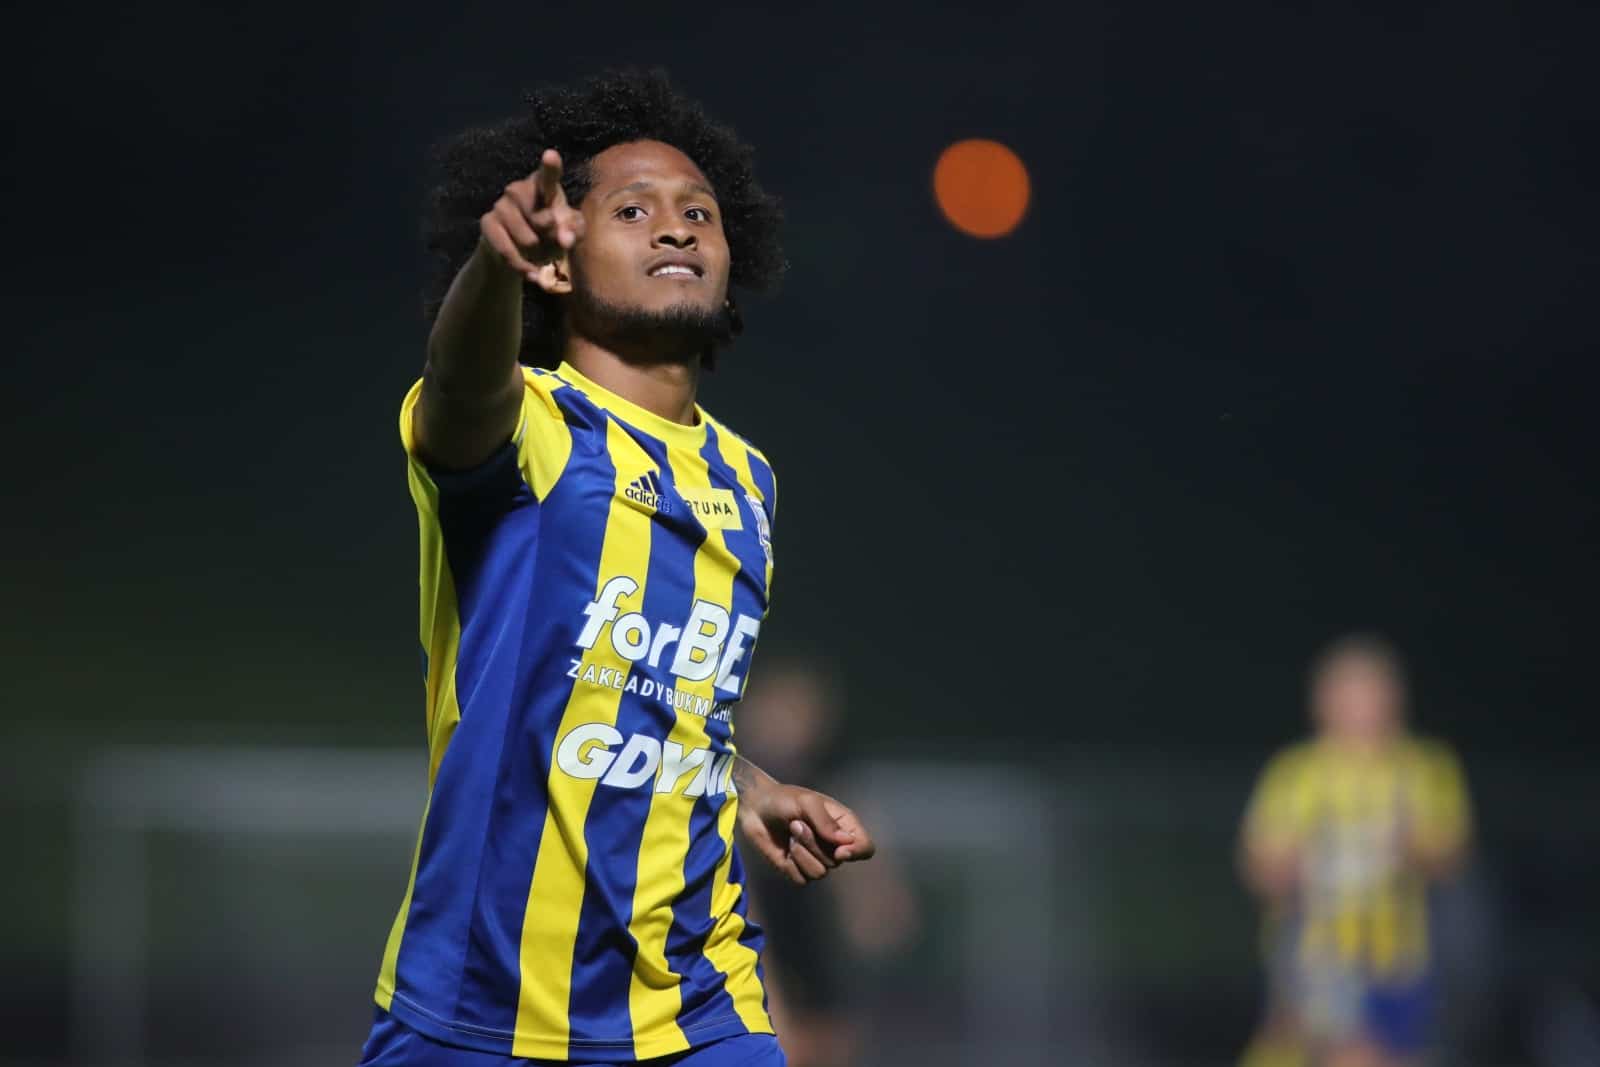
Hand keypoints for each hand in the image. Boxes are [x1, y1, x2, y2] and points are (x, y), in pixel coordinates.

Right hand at [479, 149, 587, 281]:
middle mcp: (518, 189)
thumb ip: (574, 230)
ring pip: (527, 239)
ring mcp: (500, 205)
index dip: (550, 166)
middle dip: (551, 235)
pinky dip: (522, 266)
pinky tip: (531, 272)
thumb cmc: (551, 235)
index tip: (551, 155)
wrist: (521, 254)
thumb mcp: (569, 232)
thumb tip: (564, 238)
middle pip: (542, 219)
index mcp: (542, 186)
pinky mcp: (487, 223)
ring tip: (538, 250)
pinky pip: (508, 251)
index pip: (548, 176)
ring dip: (537, 253)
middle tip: (552, 238)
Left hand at [739, 784, 876, 886]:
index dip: (857, 852)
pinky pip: (802, 879)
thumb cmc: (784, 799)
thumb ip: (825, 821)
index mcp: (843, 825)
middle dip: (814, 844)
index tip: (839, 850)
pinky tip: (785, 849)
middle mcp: (833, 845)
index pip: (865, 847)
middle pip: (837, 861)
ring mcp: (816, 859)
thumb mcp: (807, 802)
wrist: (756, 808)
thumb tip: (845, 842)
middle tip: (797, 824)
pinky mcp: (798, 871)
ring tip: (791, 834)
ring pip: (820, 872)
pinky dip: (792, 864)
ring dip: (802, 853)